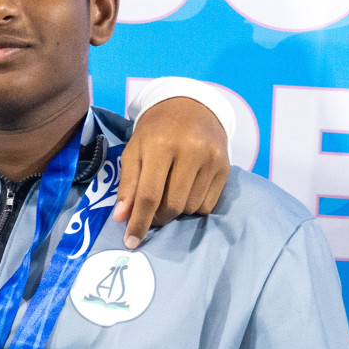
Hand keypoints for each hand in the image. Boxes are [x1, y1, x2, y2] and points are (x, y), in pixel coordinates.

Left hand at [114, 96, 229, 248]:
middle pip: (172, 205)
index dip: (139, 222)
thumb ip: (128, 185)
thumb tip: (122, 218)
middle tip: (149, 215)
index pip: (150, 195)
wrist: (190, 106)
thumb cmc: (155, 131)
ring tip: (166, 197)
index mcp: (162, 146)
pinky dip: (192, 207)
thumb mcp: (133, 151)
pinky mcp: (226, 167)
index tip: (131, 242)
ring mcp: (212, 159)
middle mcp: (191, 151)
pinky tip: (185, 192)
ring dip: (175, 212)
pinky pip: (208, 204)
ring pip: (191, 207)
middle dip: (157, 218)